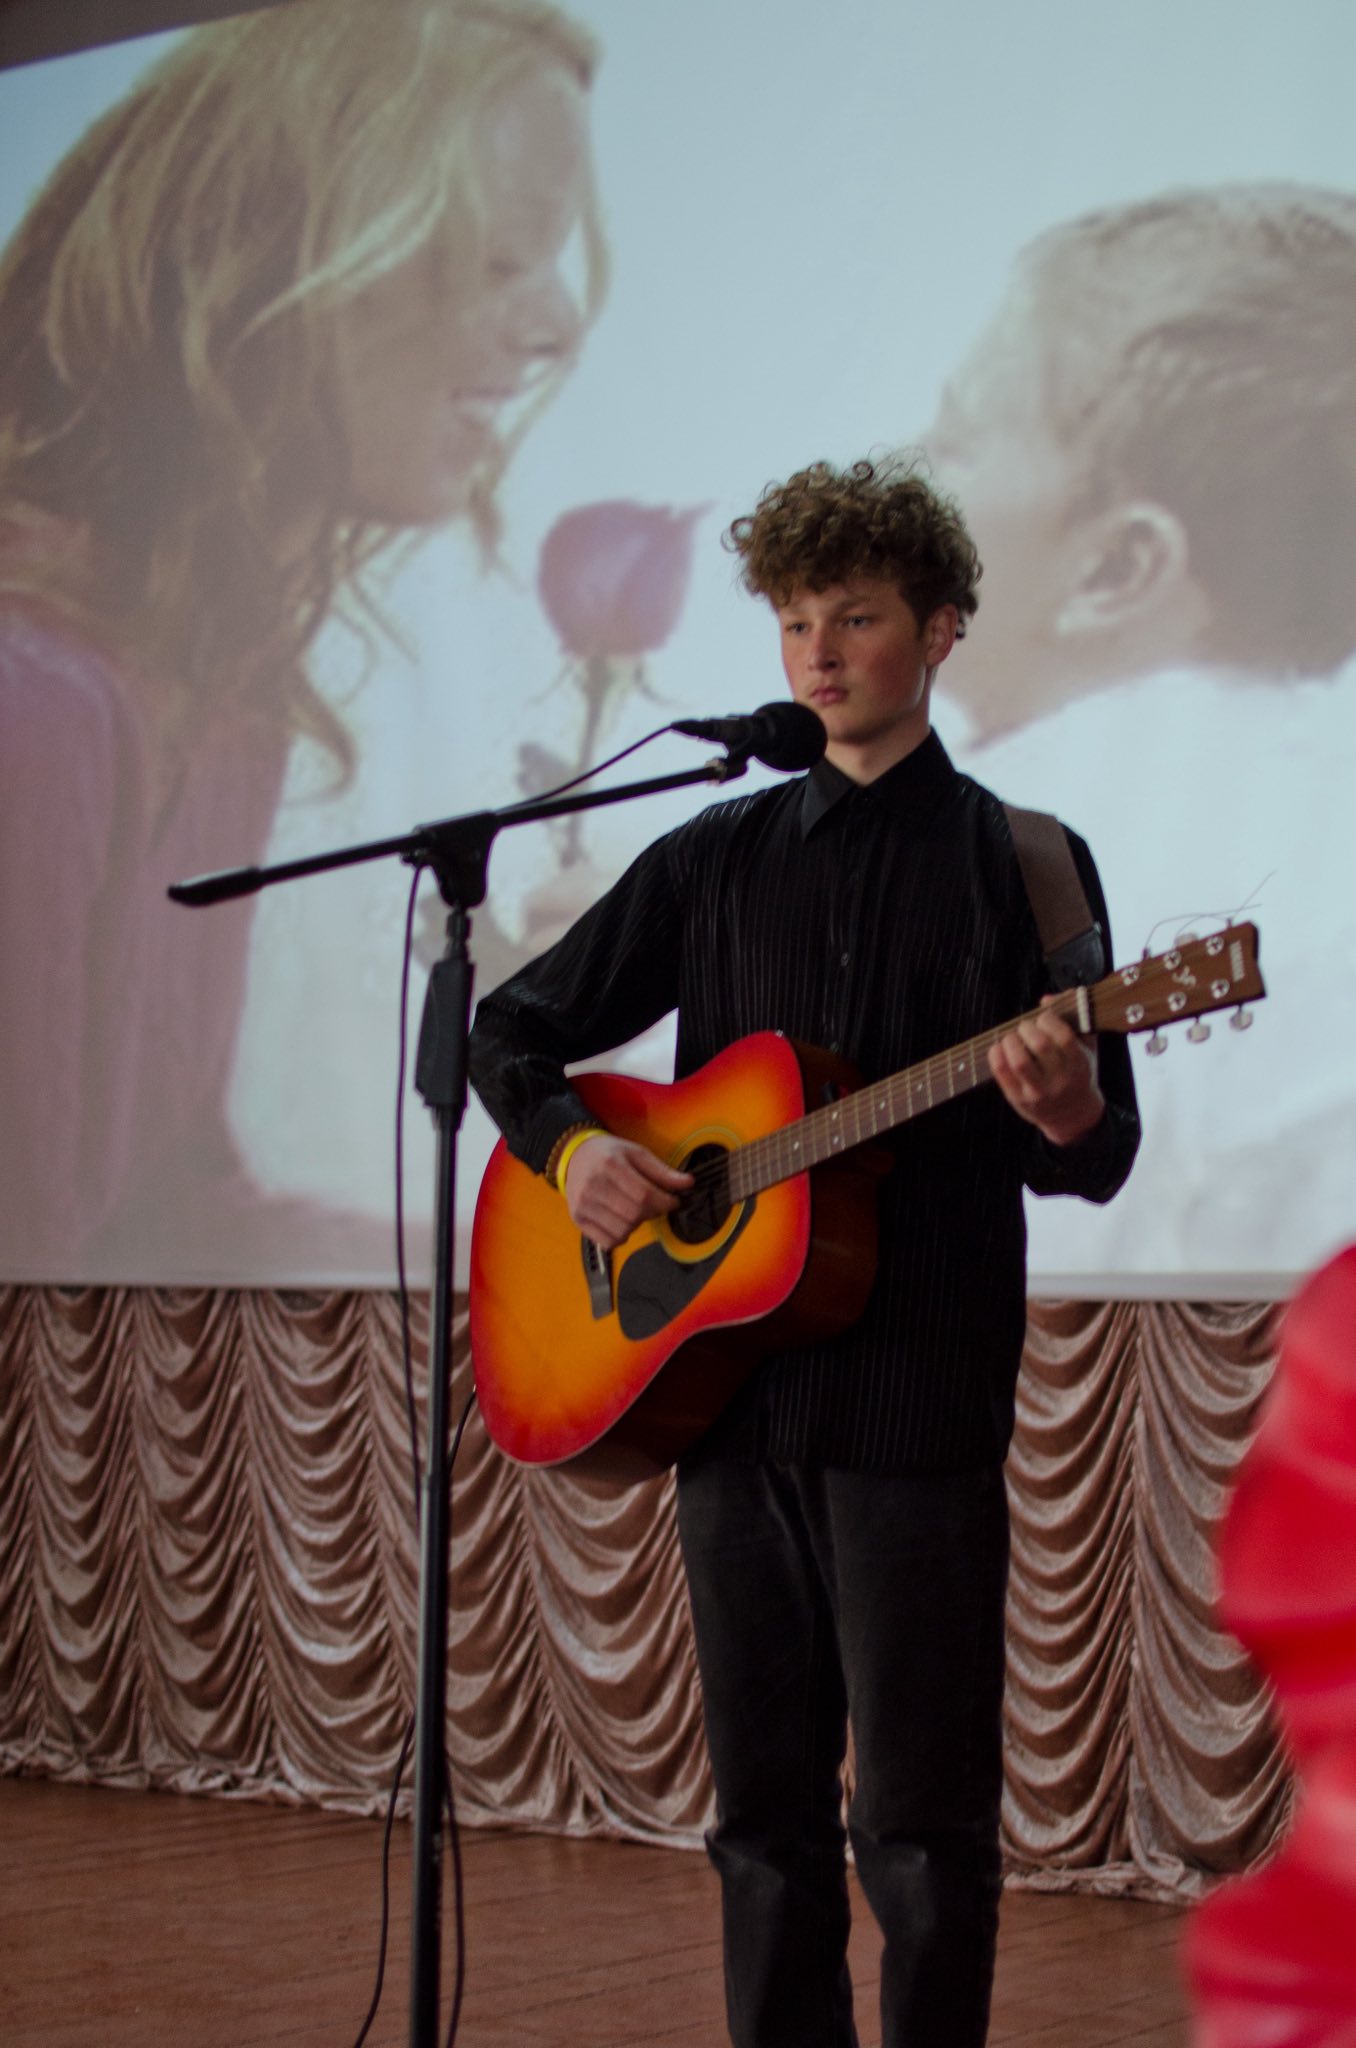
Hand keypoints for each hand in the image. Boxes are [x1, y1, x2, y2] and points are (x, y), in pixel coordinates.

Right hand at [563, 1134, 693, 1248]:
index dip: (665, 1202)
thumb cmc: (608, 1154)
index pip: (644, 1194)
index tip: (674, 1201)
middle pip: (634, 1214)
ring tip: (636, 1210)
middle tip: (656, 1205)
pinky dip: (621, 1236)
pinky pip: (607, 1241)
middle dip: (653, 1213)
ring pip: (622, 1230)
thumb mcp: (636, 1153)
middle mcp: (593, 1186)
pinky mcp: (578, 1219)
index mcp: (610, 1165)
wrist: (574, 1156)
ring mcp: (583, 1205)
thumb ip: (661, 1171)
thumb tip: (687, 1183)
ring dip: (637, 1225)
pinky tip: (622, 1221)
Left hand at [987, 997, 1103, 1147]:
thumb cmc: (1079, 1075)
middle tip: (1025, 1027)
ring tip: (1012, 1038)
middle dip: (1027, 1028)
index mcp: (1079, 1065)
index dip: (1049, 1020)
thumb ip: (1074, 1020)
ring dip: (1011, 1041)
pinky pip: (1001, 1074)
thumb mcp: (1087, 1049)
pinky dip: (996, 1055)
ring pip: (1019, 1061)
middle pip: (1040, 1045)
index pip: (1063, 1036)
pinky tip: (1000, 1048)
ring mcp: (1038, 1092)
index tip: (1043, 1017)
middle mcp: (1059, 1080)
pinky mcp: (1018, 1100)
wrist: (1073, 1117)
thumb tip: (1046, 999)